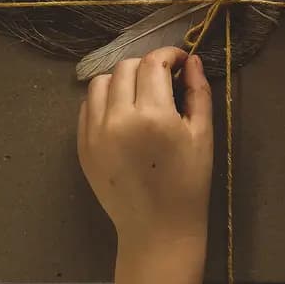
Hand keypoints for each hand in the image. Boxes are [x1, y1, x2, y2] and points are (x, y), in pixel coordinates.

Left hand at [78, 47, 212, 252]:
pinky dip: (104, 100)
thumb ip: (198, 92)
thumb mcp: (202, 135)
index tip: (181, 62)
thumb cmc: (188, 183)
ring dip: (121, 79)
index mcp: (152, 115)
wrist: (157, 228)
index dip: (169, 55)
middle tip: (164, 81)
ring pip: (101, 82)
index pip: (153, 63)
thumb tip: (193, 60)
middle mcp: (118, 119)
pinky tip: (122, 113)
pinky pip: (87, 106)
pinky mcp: (82, 145)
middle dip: (147, 66)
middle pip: (126, 67)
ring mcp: (94, 132)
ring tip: (139, 95)